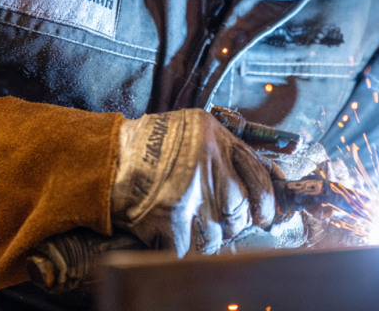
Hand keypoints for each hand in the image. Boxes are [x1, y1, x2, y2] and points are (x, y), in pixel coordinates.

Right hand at [110, 109, 275, 255]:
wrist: (112, 158)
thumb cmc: (153, 144)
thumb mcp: (196, 129)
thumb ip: (224, 150)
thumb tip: (254, 184)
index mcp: (217, 138)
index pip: (258, 174)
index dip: (266, 200)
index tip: (265, 215)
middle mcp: (208, 163)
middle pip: (240, 208)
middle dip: (235, 222)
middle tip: (225, 223)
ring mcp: (190, 191)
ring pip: (218, 233)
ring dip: (209, 238)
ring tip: (194, 226)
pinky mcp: (171, 216)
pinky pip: (190, 248)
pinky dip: (184, 249)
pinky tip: (176, 238)